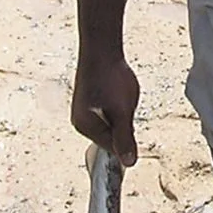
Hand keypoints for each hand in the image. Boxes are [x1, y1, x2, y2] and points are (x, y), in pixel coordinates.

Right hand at [70, 48, 140, 164]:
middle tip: (125, 103)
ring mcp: (85, 111)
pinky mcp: (91, 101)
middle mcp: (81, 122)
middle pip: (112, 137)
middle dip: (125, 124)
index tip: (131, 119)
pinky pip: (110, 112)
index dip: (127, 139)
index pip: (112, 149)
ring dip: (122, 113)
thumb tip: (129, 163)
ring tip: (121, 94)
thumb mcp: (122, 112)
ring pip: (113, 123)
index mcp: (85, 128)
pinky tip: (119, 90)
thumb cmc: (109, 79)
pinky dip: (119, 104)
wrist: (101, 49)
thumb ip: (125, 139)